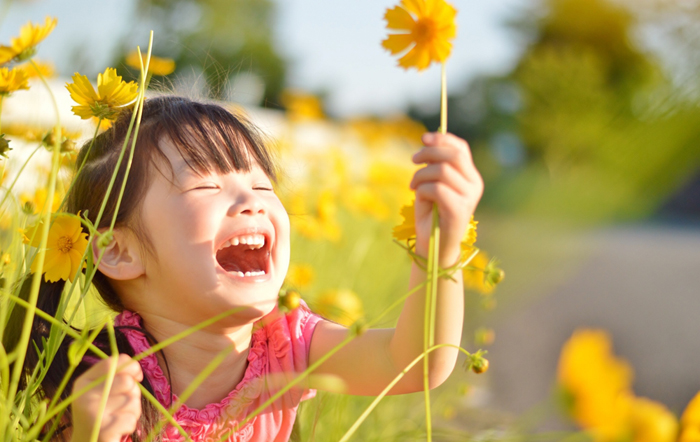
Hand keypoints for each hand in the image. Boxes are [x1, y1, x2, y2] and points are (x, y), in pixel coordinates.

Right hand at [71, 354, 142, 441]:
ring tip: (118, 418)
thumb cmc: (100, 414)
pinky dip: (130, 425)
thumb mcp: (101, 391)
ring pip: (132, 401)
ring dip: (132, 411)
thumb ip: (116, 376)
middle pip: (127, 381)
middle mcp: (84, 396)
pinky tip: (117, 430)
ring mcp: (92, 414)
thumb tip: (137, 373)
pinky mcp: (102, 431)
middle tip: (123, 404)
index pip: (112, 362)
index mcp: (83, 382)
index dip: (131, 366)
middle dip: (133, 392)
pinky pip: (131, 419)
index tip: (137, 377)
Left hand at [410, 132, 482, 266]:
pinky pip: (436, 189)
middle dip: (429, 153)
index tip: (423, 138)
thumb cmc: (431, 215)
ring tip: (412, 186)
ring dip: (420, 175)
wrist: (433, 246)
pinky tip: (418, 198)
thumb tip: (428, 141)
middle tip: (413, 160)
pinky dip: (422, 190)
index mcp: (470, 177)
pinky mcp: (459, 210)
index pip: (461, 149)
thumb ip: (434, 165)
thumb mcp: (432, 184)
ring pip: (442, 171)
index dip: (442, 139)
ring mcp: (469, 198)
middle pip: (453, 156)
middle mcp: (474, 185)